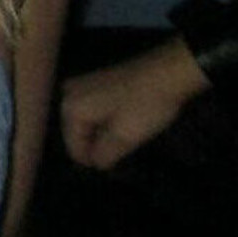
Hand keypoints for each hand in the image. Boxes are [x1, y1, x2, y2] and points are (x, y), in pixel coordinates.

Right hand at [60, 36, 209, 168]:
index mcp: (71, 107)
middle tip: (121, 152)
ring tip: (126, 137)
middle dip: (97, 145)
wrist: (167, 71)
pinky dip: (107, 120)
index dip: (95, 161)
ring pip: (88, 122)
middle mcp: (70, 92)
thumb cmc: (144, 104)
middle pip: (78, 134)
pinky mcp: (98, 79)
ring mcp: (83, 82)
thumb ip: (103, 155)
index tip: (115, 164)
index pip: (75, 149)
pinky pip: (95, 109)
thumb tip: (95, 162)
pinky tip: (126, 122)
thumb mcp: (124, 137)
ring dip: (103, 133)